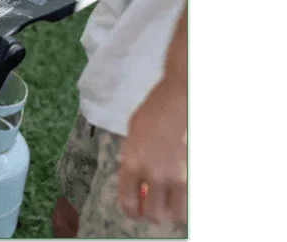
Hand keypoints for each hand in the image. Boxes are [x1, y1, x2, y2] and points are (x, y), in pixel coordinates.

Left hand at [118, 73, 187, 224]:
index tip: (135, 212)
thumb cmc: (151, 114)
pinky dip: (183, 205)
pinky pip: (187, 202)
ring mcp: (174, 174)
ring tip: (168, 207)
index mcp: (130, 163)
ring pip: (173, 214)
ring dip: (170, 214)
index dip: (131, 213)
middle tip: (152, 211)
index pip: (127, 202)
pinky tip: (179, 197)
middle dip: (151, 216)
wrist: (175, 101)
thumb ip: (131, 162)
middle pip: (152, 214)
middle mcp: (151, 172)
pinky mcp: (190, 172)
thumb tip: (134, 184)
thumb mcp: (131, 138)